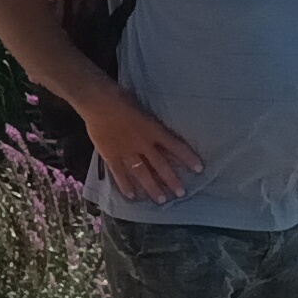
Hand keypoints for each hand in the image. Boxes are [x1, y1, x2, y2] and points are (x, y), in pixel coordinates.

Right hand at [84, 91, 202, 205]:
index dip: (188, 158)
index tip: (199, 169)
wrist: (98, 102)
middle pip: (161, 165)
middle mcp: (143, 144)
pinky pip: (120, 174)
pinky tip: (132, 196)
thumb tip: (159, 133)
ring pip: (142, 173)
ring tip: (161, 200)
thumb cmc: (121, 98)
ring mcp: (126, 152)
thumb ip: (150, 123)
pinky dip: (125, 186)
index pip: (175, 146)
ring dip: (153, 187)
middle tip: (181, 193)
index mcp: (153, 130)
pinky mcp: (111, 156)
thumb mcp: (143, 108)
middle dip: (171, 179)